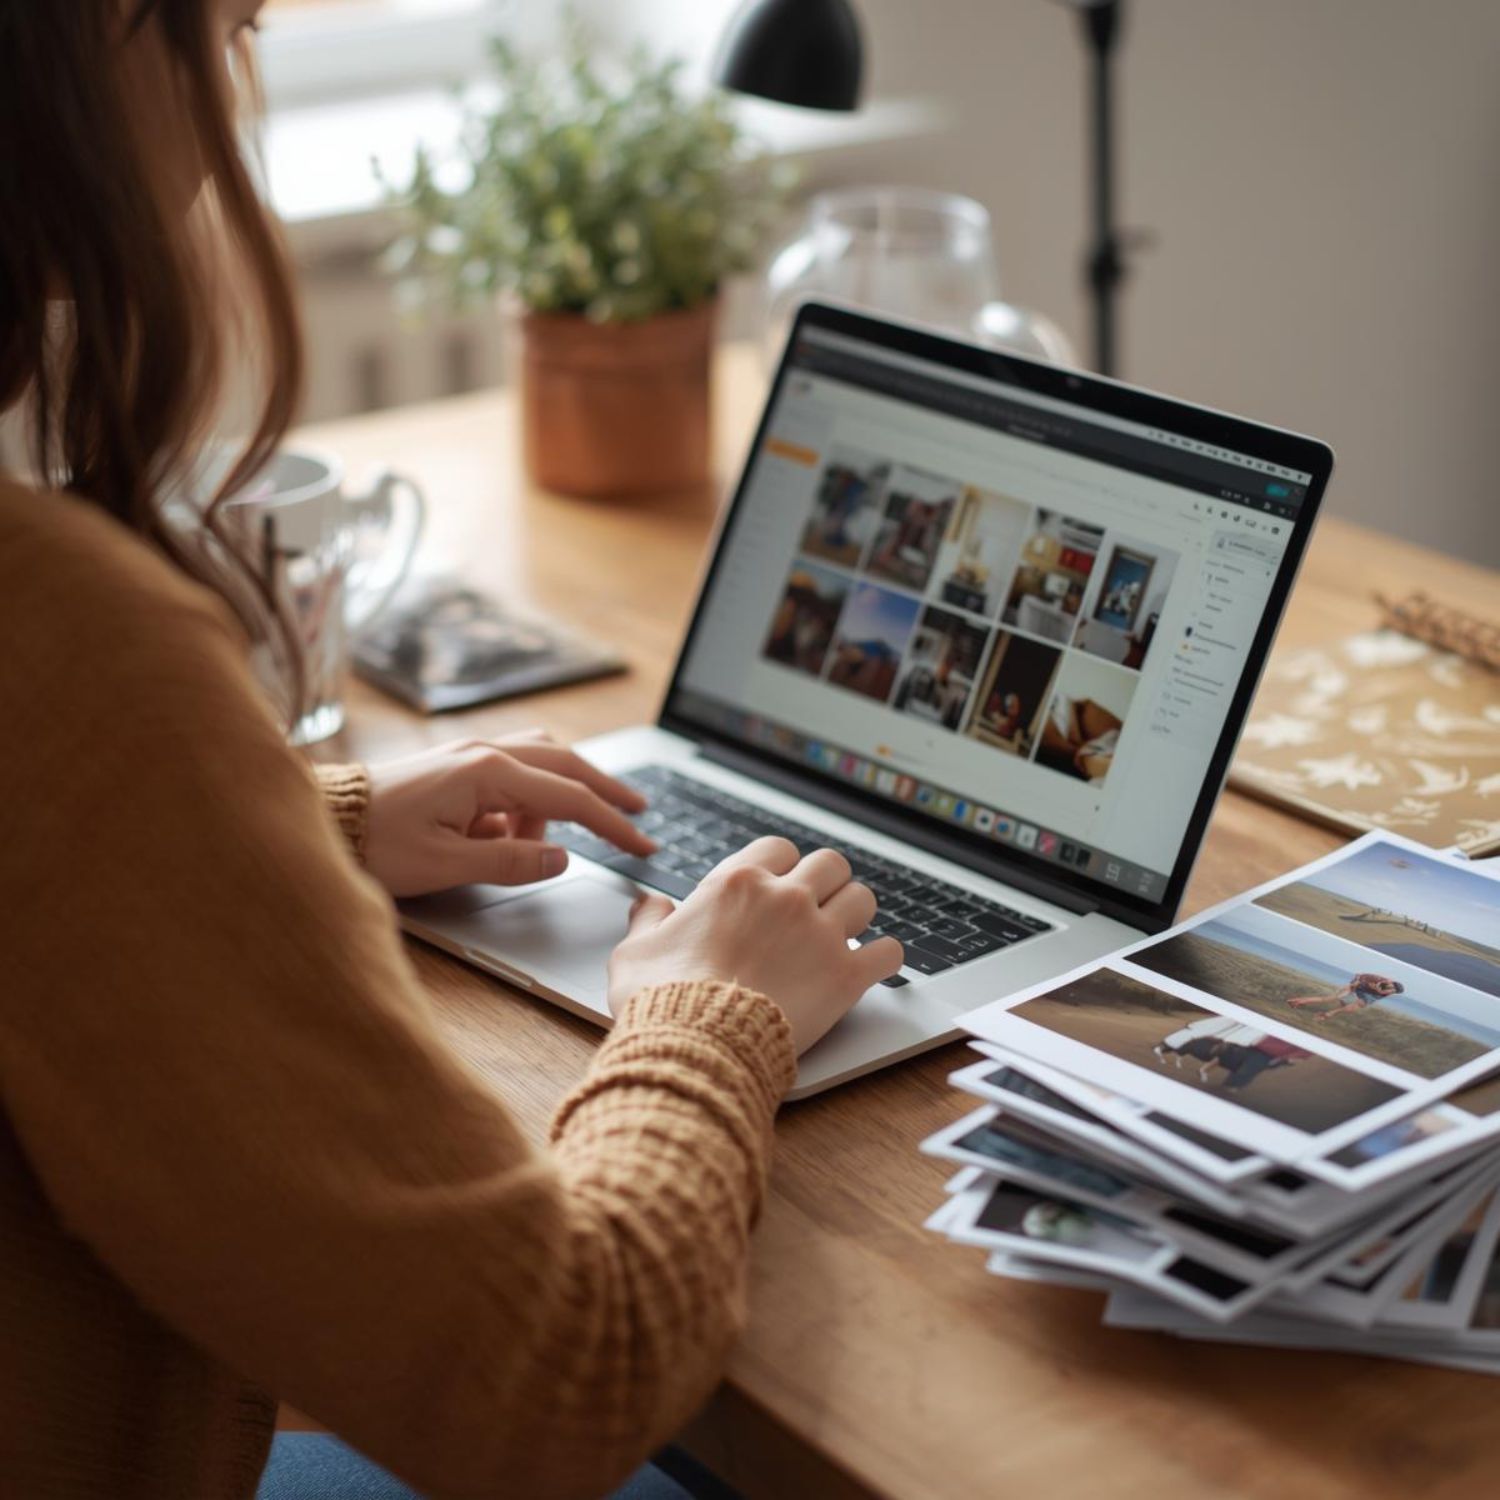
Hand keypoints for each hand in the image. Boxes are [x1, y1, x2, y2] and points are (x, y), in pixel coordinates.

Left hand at [362, 733, 655, 898]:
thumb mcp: (446, 865)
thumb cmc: (374, 842)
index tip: (643, 844)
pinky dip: (525, 802)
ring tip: (547, 843)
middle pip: (567, 764)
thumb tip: (561, 857)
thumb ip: (510, 860)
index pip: (570, 798)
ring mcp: (469, 754)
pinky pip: (511, 775)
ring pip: (540, 763)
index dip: (613, 825)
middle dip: (605, 791)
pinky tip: (507, 835)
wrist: (323, 820)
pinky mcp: (456, 765)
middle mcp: (483, 752)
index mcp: (486, 773)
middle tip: (638, 814)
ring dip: (559, 798)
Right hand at [608, 837, 904, 1054]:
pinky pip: (887, 951)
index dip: (782, 866)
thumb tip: (649, 905)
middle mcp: (785, 898)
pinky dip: (881, 958)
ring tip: (843, 935)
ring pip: (863, 899)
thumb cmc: (661, 1000)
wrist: (696, 1046)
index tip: (778, 887)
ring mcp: (819, 935)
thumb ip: (648, 920)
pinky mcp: (845, 976)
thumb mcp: (634, 951)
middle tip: (816, 909)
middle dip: (826, 883)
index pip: (779, 848)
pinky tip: (869, 967)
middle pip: (831, 864)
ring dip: (855, 915)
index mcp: (737, 882)